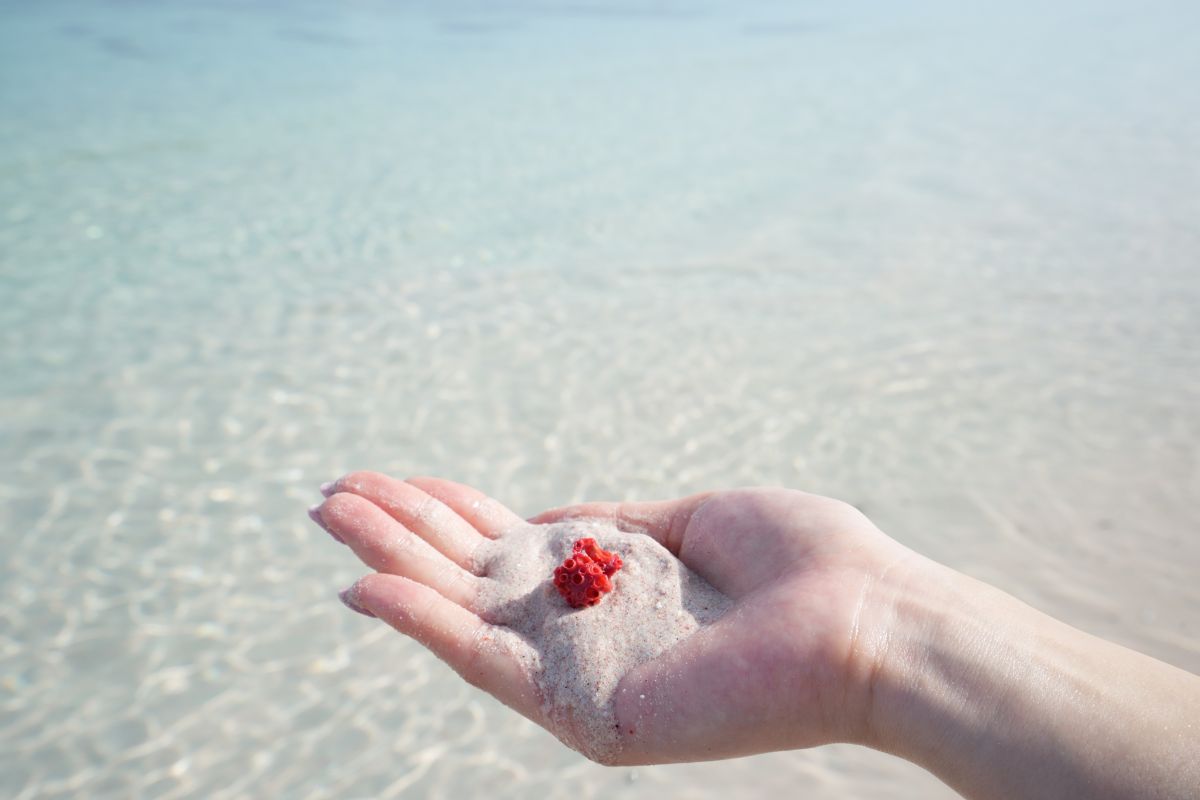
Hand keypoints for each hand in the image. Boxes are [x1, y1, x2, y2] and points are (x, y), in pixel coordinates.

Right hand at [310, 474, 915, 764]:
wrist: (867, 621)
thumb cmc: (802, 563)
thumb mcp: (694, 519)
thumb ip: (615, 522)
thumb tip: (548, 516)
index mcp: (614, 582)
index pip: (508, 546)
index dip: (448, 512)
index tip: (393, 483)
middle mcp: (587, 630)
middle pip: (470, 575)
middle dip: (400, 532)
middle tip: (330, 492)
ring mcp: (582, 672)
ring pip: (461, 614)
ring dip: (390, 566)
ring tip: (327, 515)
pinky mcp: (585, 710)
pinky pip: (486, 663)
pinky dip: (421, 625)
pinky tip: (364, 589)